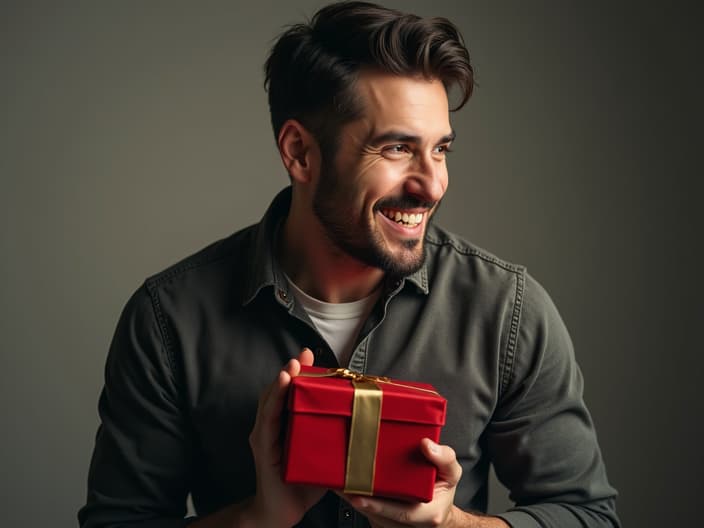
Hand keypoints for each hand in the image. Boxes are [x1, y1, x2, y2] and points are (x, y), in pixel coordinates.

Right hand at [246, 348, 325, 527]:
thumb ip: (336, 437)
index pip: (290, 392)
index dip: (300, 373)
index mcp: (286, 424)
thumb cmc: (304, 483)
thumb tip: (365, 423)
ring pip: (271, 400)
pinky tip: (282, 384)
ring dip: (282, 380)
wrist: (283, 512)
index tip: (310, 355)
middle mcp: (272, 425)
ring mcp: (265, 435)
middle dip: (292, 371)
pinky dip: (274, 400)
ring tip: (293, 365)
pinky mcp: (264, 448)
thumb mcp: (324, 454)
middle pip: (280, 390)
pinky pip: (268, 420)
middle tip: (305, 354)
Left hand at [341, 439, 507, 526]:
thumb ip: (444, 458)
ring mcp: (392, 524)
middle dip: (355, 498)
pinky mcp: (382, 521)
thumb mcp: (451, 472)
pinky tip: (341, 483)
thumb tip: (427, 444)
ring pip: (368, 513)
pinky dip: (352, 497)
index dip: (378, 506)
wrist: (438, 507)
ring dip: (350, 497)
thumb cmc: (442, 488)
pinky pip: (365, 510)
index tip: (358, 496)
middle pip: (377, 513)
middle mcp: (406, 523)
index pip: (400, 513)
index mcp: (427, 514)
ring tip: (335, 479)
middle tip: (338, 481)